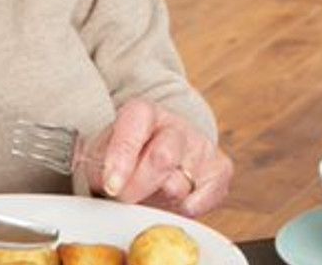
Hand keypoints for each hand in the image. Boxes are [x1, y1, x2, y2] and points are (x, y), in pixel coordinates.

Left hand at [88, 98, 233, 215]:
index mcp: (143, 113)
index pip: (135, 126)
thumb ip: (102, 168)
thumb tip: (113, 185)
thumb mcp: (101, 158)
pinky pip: (207, 196)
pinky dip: (187, 208)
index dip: (122, 157)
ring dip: (161, 200)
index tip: (112, 185)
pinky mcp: (220, 168)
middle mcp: (175, 125)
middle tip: (126, 198)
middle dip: (139, 186)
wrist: (151, 161)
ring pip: (181, 185)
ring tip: (151, 196)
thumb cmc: (123, 161)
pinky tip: (174, 204)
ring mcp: (201, 145)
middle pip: (163, 157)